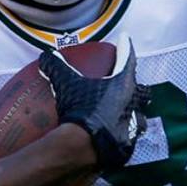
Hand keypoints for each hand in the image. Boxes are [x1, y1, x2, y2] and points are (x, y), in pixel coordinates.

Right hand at [38, 35, 150, 170]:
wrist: (82, 147)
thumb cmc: (79, 110)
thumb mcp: (66, 85)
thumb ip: (57, 67)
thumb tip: (47, 55)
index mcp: (123, 85)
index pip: (127, 59)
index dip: (125, 47)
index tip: (124, 39)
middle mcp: (133, 104)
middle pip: (139, 91)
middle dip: (135, 87)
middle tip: (125, 85)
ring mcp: (132, 127)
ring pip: (138, 117)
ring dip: (132, 113)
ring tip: (124, 113)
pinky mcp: (126, 146)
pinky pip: (127, 138)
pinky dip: (122, 135)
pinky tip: (115, 136)